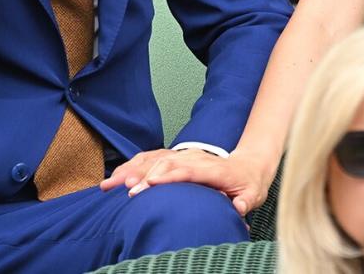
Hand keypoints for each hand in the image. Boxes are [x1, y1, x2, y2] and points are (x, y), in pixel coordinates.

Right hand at [102, 149, 273, 215]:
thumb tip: (238, 206)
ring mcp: (182, 156)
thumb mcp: (253, 194)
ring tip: (110, 184)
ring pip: (153, 159)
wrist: (247, 165)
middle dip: (145, 176)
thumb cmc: (248, 184)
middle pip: (165, 164)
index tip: (150, 183)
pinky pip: (149, 158)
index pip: (188, 170)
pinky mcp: (174, 158)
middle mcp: (194, 158)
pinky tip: (116, 177)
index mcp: (213, 169)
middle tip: (128, 192)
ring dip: (131, 170)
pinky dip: (131, 166)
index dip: (169, 175)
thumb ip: (245, 201)